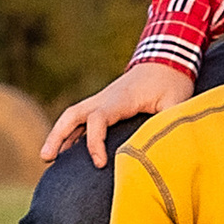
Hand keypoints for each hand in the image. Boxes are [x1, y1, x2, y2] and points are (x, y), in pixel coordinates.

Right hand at [41, 57, 194, 169]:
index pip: (97, 119)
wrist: (167, 59)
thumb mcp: (177, 102)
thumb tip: (165, 148)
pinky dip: (71, 134)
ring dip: (58, 135)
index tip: (100, 164)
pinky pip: (82, 119)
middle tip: (46, 158)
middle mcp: (106, 98)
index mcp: (122, 99)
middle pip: (73, 114)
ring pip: (72, 116)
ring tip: (47, 159)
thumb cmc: (173, 82)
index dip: (94, 142)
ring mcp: (103, 100)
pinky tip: (65, 152)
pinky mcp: (105, 104)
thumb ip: (170, 123)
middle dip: (57, 136)